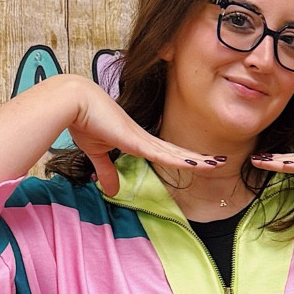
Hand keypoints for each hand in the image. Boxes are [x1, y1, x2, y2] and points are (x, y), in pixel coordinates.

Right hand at [57, 76, 225, 199]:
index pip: (165, 152)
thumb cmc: (83, 120)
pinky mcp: (137, 141)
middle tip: (219, 160)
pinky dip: (181, 160)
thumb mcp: (97, 153)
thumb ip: (106, 171)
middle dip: (197, 158)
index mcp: (136, 140)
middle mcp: (144, 138)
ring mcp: (142, 138)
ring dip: (197, 159)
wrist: (73, 102)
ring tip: (218, 162)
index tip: (197, 161)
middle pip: (176, 152)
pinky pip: (164, 155)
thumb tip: (110, 191)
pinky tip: (198, 164)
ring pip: (176, 153)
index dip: (182, 157)